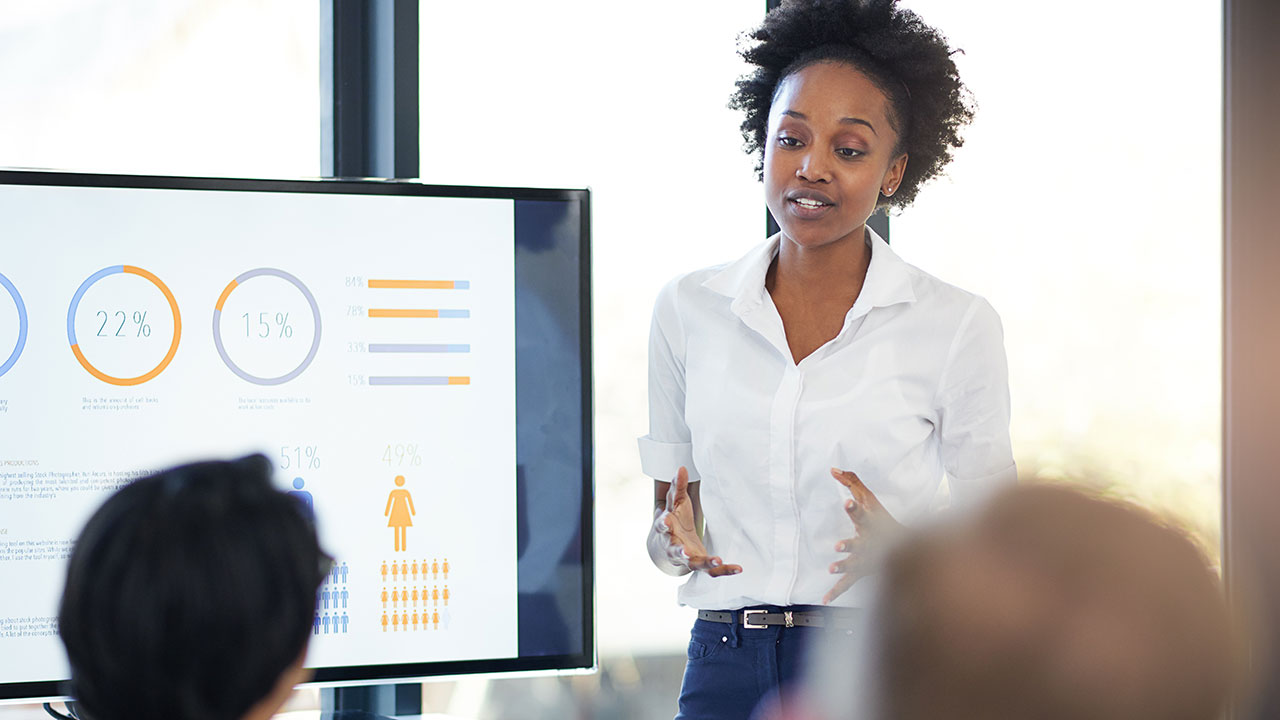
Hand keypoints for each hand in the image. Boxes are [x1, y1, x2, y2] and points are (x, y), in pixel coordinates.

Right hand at [654, 467, 741, 576]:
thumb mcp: (676, 503)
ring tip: (716, 560)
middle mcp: (674, 546)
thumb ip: (679, 487)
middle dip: (679, 551)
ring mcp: (686, 558)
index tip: (666, 521)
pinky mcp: (699, 564)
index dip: (663, 524)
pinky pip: (711, 571)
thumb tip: (681, 468)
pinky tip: (738, 568)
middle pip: (675, 550)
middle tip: (685, 551)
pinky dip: (724, 570)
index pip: (662, 525)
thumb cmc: (676, 519)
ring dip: (704, 563)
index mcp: (667, 529)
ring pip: (694, 563)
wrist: (672, 545)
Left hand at [823, 468, 902, 604]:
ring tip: (831, 568)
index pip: (862, 514)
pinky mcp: (860, 574)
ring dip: (844, 567)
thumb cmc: (883, 521)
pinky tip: (824, 600)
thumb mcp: (871, 500)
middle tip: (839, 545)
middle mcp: (868, 544)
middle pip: (859, 544)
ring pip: (854, 565)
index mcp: (870, 525)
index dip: (854, 508)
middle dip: (849, 545)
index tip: (847, 501)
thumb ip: (852, 483)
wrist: (904, 549)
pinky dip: (836, 592)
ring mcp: (865, 561)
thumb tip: (833, 469)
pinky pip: (847, 585)